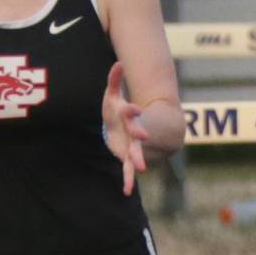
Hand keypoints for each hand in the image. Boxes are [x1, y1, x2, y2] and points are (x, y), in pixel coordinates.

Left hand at [100, 61, 148, 195]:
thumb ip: (114, 80)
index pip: (130, 112)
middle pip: (136, 133)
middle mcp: (132, 131)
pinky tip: (127, 191)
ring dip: (137, 160)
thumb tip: (118, 63)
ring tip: (142, 168)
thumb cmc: (115, 110)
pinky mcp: (126, 156)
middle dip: (139, 133)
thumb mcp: (112, 95)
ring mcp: (131, 145)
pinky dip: (128, 180)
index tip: (134, 108)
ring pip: (135, 153)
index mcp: (128, 116)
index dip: (132, 110)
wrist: (123, 128)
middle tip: (144, 135)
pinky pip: (127, 170)